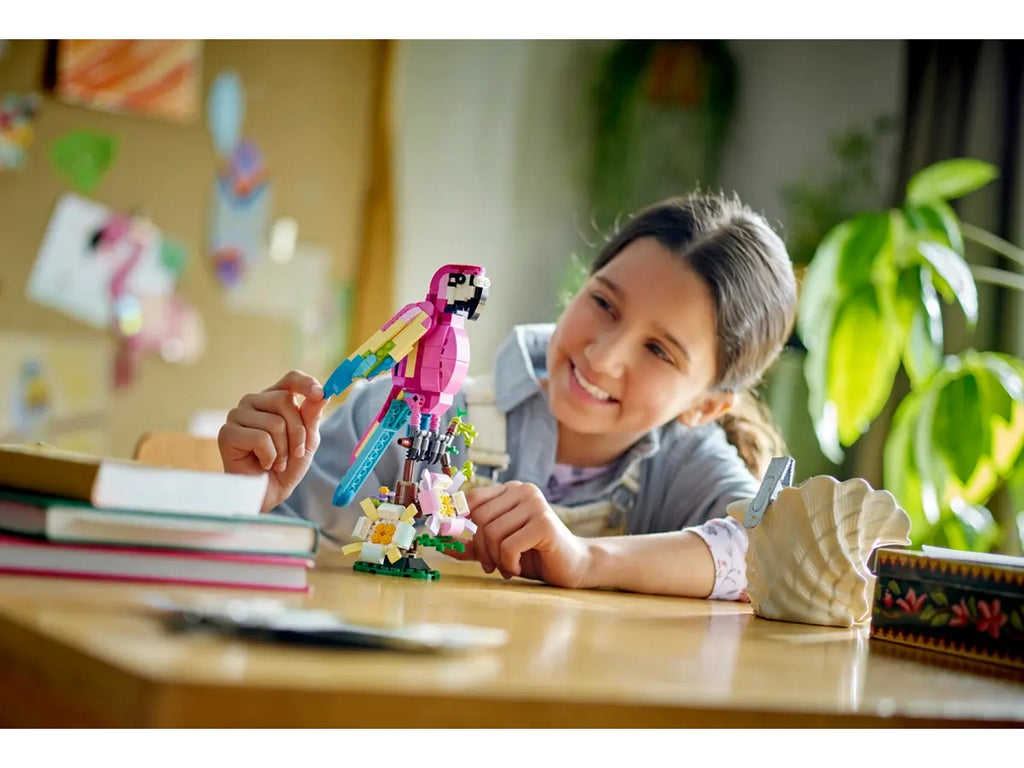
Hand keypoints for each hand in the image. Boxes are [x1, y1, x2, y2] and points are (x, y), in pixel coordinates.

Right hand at [218, 370, 328, 512]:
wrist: (268, 494)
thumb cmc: (286, 466)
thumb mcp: (307, 440)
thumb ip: (311, 416)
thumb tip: (323, 393)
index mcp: (273, 398)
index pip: (290, 379)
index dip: (305, 383)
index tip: (320, 394)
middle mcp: (253, 402)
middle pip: (285, 401)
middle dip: (298, 432)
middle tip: (294, 453)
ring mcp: (237, 416)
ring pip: (275, 422)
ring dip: (284, 449)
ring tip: (277, 461)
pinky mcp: (227, 433)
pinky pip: (260, 438)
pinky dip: (269, 456)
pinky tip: (263, 463)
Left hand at [451, 481, 592, 587]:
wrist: (573, 567)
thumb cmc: (535, 555)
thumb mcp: (497, 548)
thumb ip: (472, 544)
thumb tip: (441, 543)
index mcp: (511, 490)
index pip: (472, 498)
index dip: (455, 518)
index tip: (444, 536)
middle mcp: (523, 491)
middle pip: (479, 517)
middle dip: (480, 547)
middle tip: (489, 565)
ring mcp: (535, 504)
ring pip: (491, 532)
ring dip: (494, 558)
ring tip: (507, 567)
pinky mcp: (543, 523)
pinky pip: (508, 545)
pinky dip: (508, 562)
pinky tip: (517, 567)